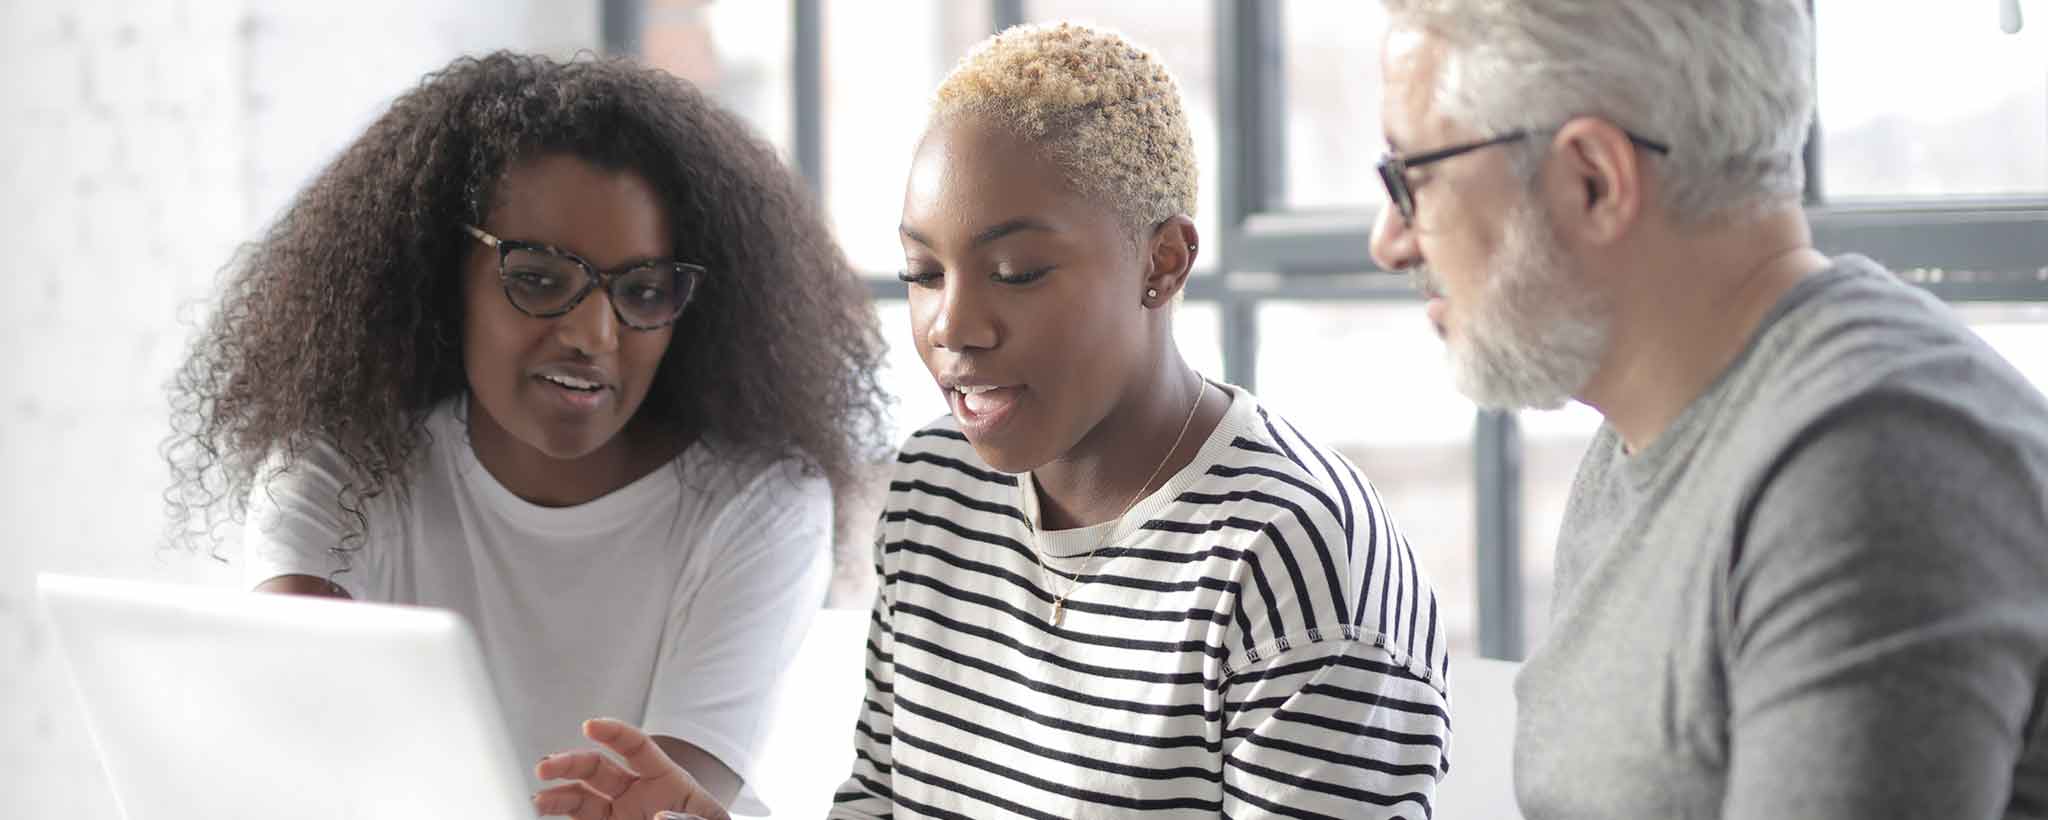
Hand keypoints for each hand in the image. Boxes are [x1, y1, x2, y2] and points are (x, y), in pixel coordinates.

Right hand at [534, 718, 730, 819]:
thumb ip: (689, 818)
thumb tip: (659, 816)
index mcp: (667, 779)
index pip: (636, 746)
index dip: (613, 732)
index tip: (589, 725)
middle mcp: (637, 792)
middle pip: (599, 767)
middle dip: (570, 763)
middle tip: (546, 766)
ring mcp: (619, 812)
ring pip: (581, 796)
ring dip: (558, 793)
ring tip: (538, 799)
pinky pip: (580, 818)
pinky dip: (559, 811)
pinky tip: (542, 808)